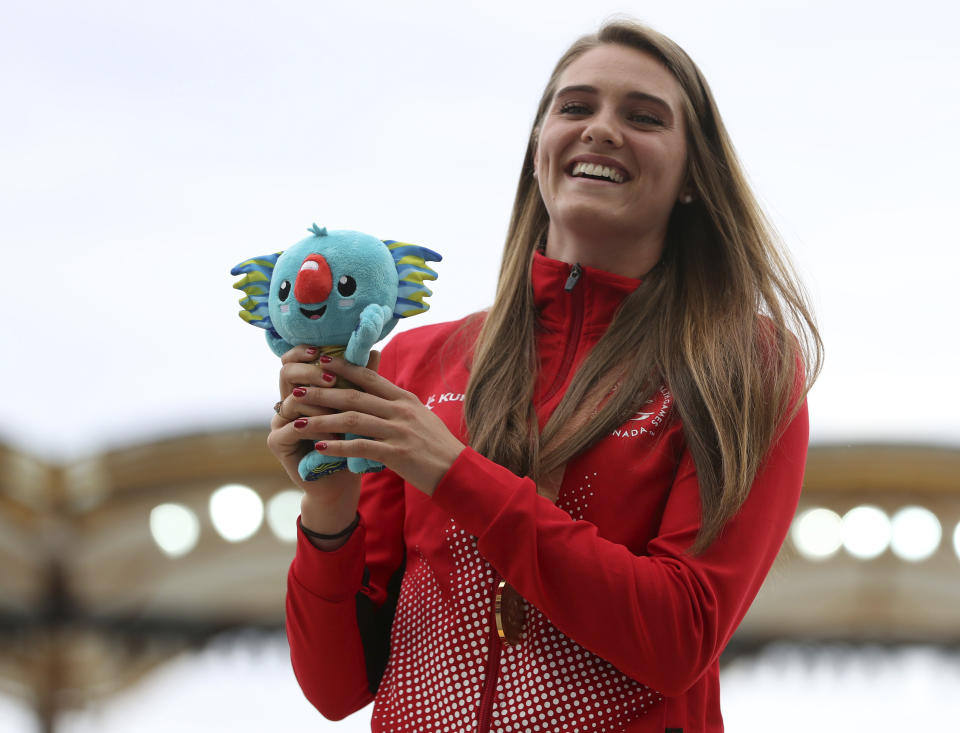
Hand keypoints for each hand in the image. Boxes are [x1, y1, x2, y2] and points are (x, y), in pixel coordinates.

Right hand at [266, 346, 381, 544]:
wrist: (345, 480)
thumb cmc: (354, 441)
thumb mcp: (360, 408)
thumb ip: (362, 381)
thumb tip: (373, 351)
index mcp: (304, 389)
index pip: (294, 359)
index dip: (305, 352)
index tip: (323, 351)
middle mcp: (287, 402)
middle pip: (286, 373)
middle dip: (310, 373)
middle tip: (332, 379)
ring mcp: (279, 422)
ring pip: (292, 401)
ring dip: (319, 405)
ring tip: (341, 414)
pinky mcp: (277, 442)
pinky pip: (293, 428)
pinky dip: (316, 429)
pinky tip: (333, 435)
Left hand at [288, 355, 465, 494]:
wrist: (457, 472)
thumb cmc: (437, 447)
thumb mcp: (420, 418)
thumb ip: (398, 406)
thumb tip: (377, 396)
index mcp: (404, 398)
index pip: (369, 377)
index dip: (342, 368)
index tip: (320, 363)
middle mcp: (401, 410)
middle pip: (354, 395)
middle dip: (322, 392)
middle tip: (297, 390)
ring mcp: (399, 431)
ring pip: (352, 419)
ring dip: (322, 420)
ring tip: (298, 421)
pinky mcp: (397, 453)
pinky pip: (360, 447)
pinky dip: (337, 447)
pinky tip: (319, 447)